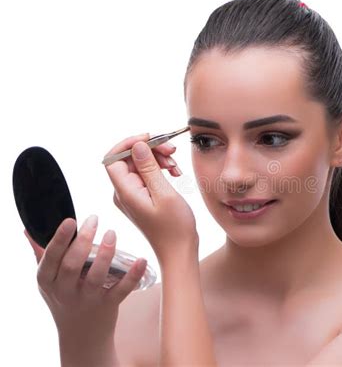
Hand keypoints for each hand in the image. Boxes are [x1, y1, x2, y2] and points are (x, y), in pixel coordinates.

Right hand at [25, 215, 147, 339]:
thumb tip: (31, 230)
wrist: (81, 336)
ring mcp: (88, 299)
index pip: (50, 258)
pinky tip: (141, 260)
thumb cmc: (64, 299)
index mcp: (48, 282)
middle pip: (72, 265)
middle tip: (94, 219)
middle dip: (82, 241)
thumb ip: (42, 255)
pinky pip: (121, 290)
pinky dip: (132, 275)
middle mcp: (65, 292)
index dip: (59, 239)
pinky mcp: (108, 305)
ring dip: (104, 254)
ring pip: (95, 277)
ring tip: (111, 233)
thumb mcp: (48, 281)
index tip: (70, 220)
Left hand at [104, 133, 198, 262]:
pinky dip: (160, 170)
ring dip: (158, 159)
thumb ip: (149, 168)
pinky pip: (147, 175)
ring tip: (175, 166)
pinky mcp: (142, 197)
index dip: (130, 143)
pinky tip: (174, 173)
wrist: (179, 251)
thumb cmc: (174, 228)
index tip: (151, 138)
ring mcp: (132, 195)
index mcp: (125, 191)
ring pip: (140, 165)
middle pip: (129, 158)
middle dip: (151, 150)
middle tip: (171, 150)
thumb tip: (137, 145)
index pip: (113, 157)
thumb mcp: (164, 193)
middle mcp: (124, 192)